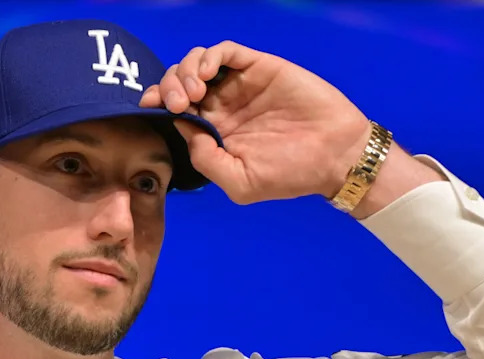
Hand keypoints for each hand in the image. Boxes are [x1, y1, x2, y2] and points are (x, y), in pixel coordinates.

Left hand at [140, 41, 371, 204]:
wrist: (335, 156)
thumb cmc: (290, 175)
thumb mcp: (239, 182)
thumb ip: (205, 158)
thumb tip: (181, 128)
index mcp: (214, 133)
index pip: (175, 111)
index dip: (157, 104)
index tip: (148, 108)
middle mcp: (222, 106)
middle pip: (178, 82)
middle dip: (168, 87)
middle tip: (178, 103)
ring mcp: (239, 85)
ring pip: (196, 63)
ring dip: (184, 72)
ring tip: (193, 94)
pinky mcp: (258, 67)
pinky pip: (225, 52)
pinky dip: (208, 57)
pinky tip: (205, 76)